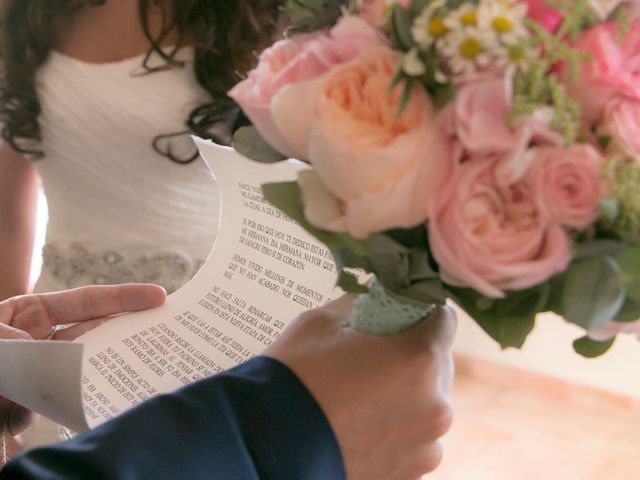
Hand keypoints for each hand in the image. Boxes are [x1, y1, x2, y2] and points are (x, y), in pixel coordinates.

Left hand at [0, 284, 165, 438]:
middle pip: (95, 330)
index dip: (123, 298)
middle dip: (127, 328)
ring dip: (110, 365)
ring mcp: (41, 372)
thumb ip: (14, 341)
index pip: (85, 301)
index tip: (158, 297)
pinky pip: (67, 398)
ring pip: (86, 365)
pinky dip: (82, 398)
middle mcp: (41, 340)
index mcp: (29, 312)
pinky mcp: (35, 404)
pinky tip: (99, 399)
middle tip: (164, 328)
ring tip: (144, 366)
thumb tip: (39, 354)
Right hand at [265, 295, 456, 479]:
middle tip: (373, 357)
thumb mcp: (323, 322)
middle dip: (411, 355)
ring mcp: (427, 445)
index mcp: (418, 359)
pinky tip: (362, 423)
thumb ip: (362, 306)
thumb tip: (376, 303)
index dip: (421, 313)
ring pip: (426, 403)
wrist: (266, 446)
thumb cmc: (294, 379)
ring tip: (363, 397)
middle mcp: (435, 404)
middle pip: (436, 364)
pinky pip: (415, 437)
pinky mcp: (413, 473)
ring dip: (406, 394)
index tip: (401, 317)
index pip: (443, 320)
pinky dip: (397, 427)